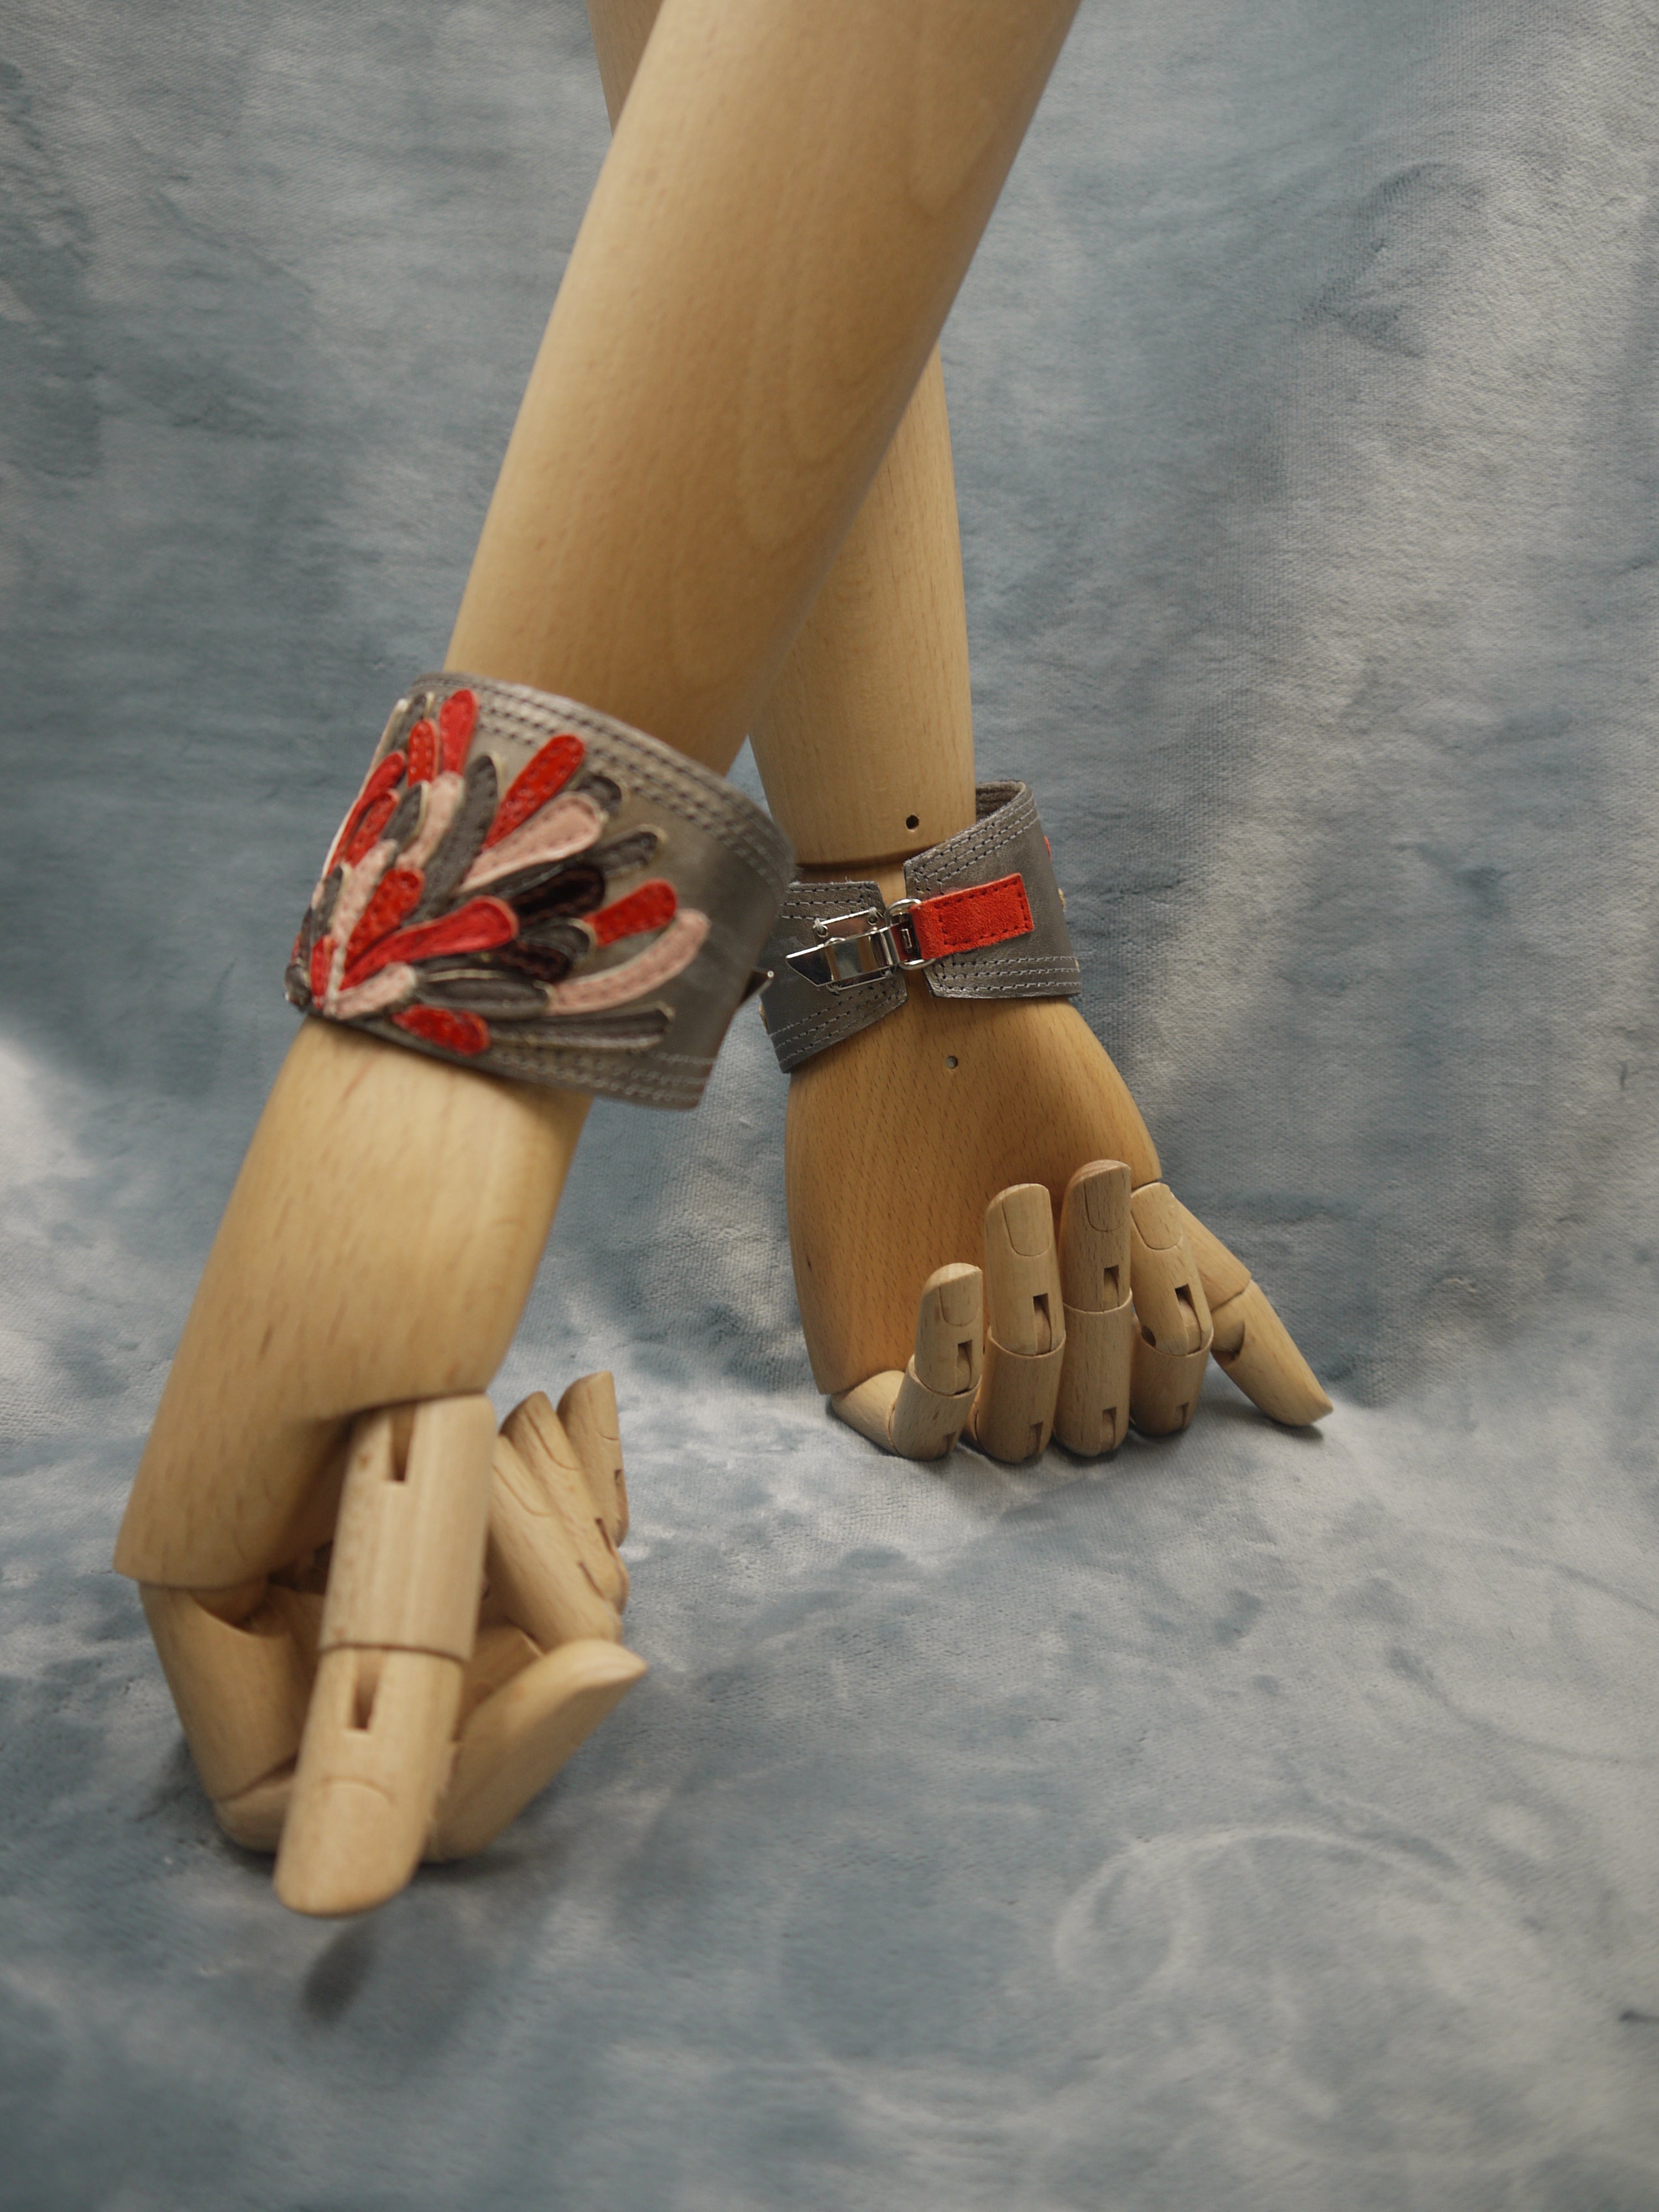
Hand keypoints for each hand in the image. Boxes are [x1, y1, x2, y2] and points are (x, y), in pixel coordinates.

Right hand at [117, 1023, 642, 1913]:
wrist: (463, 1045)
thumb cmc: (406, 1219)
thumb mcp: (400, 1450)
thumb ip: (378, 1664)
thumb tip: (333, 1916)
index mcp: (206, 1572)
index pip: (312, 1793)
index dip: (459, 1760)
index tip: (607, 1664)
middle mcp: (270, 1559)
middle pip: (427, 1711)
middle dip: (527, 1610)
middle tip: (542, 1449)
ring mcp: (354, 1513)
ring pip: (494, 1633)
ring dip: (557, 1534)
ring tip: (554, 1405)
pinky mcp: (432, 1463)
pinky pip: (523, 1555)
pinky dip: (570, 1493)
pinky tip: (584, 1401)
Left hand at [784, 987, 1329, 1461]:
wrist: (926, 1022)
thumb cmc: (1045, 1108)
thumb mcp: (1153, 1215)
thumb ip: (1226, 1312)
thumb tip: (1315, 1415)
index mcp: (1101, 1355)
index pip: (1160, 1411)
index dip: (1165, 1329)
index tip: (1142, 1215)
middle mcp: (1027, 1386)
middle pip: (1093, 1428)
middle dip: (1098, 1310)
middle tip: (1072, 1189)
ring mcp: (945, 1384)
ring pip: (1016, 1433)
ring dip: (1028, 1318)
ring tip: (1010, 1197)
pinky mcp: (863, 1370)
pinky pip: (918, 1430)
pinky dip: (947, 1360)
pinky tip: (951, 1272)